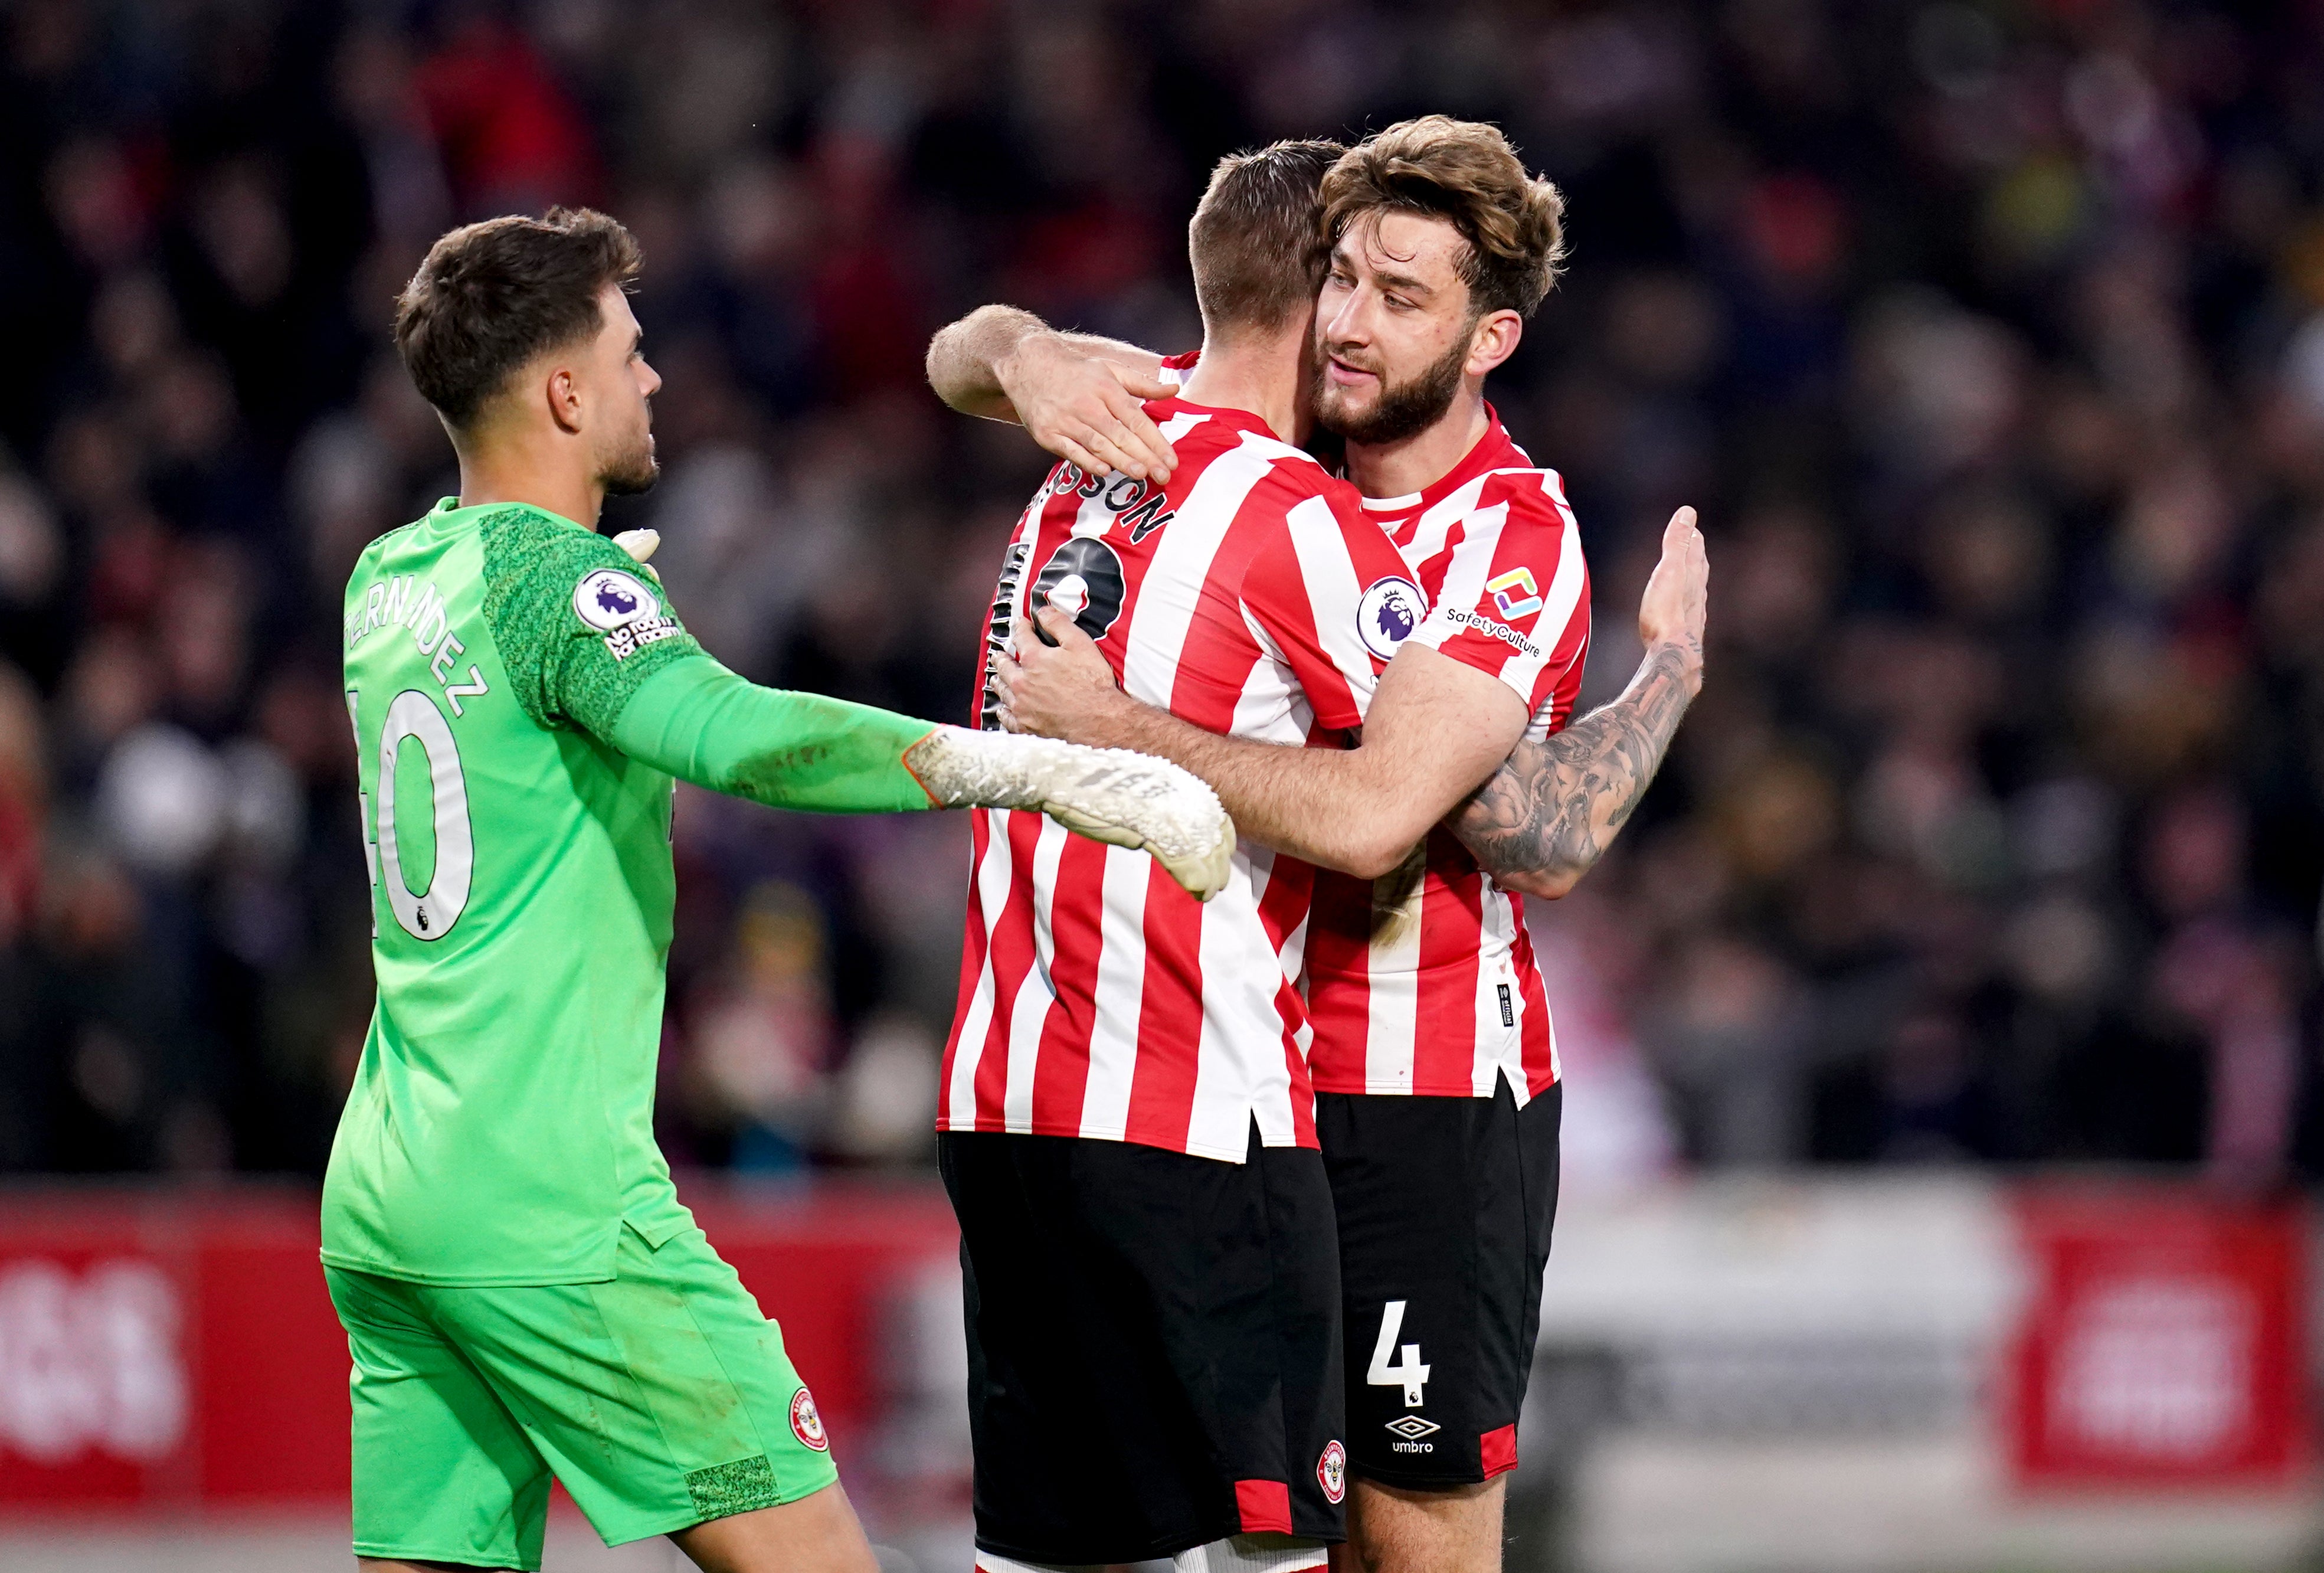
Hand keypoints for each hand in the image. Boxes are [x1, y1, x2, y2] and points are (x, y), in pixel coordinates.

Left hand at [990, 602, 1127, 741]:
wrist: (1100, 721)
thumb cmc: (1093, 684)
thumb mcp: (1080, 644)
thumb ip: (1059, 624)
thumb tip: (1044, 611)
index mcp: (1034, 659)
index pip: (1021, 637)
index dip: (1021, 628)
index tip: (1020, 624)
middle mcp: (1022, 682)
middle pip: (1005, 666)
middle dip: (1001, 657)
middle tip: (998, 654)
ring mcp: (1023, 706)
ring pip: (1003, 691)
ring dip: (999, 681)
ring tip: (996, 678)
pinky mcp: (1027, 727)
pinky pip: (1008, 718)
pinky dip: (1003, 712)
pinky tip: (1003, 709)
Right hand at [998, 334, 1177, 482]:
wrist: (1028, 366)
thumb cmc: (1076, 372)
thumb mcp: (1111, 370)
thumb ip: (1143, 384)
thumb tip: (1175, 390)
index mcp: (1107, 388)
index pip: (1137, 419)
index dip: (1156, 442)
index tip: (1172, 460)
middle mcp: (1088, 404)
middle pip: (1121, 435)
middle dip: (1145, 457)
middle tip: (1163, 475)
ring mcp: (1066, 420)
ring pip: (1098, 444)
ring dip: (1121, 461)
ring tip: (1142, 476)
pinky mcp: (1048, 433)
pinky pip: (1071, 451)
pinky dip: (1087, 461)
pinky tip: (1105, 472)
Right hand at [1637, 505, 1707, 691]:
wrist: (1672, 656)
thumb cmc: (1667, 613)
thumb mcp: (1670, 570)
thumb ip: (1676, 543)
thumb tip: (1687, 512)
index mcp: (1691, 578)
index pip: (1694, 552)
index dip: (1691, 538)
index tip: (1691, 526)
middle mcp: (1696, 596)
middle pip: (1698, 571)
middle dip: (1695, 556)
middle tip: (1694, 543)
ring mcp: (1691, 616)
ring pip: (1694, 593)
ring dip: (1692, 581)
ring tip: (1690, 575)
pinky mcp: (1683, 635)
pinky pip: (1687, 613)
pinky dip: (1685, 605)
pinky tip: (1683, 613)